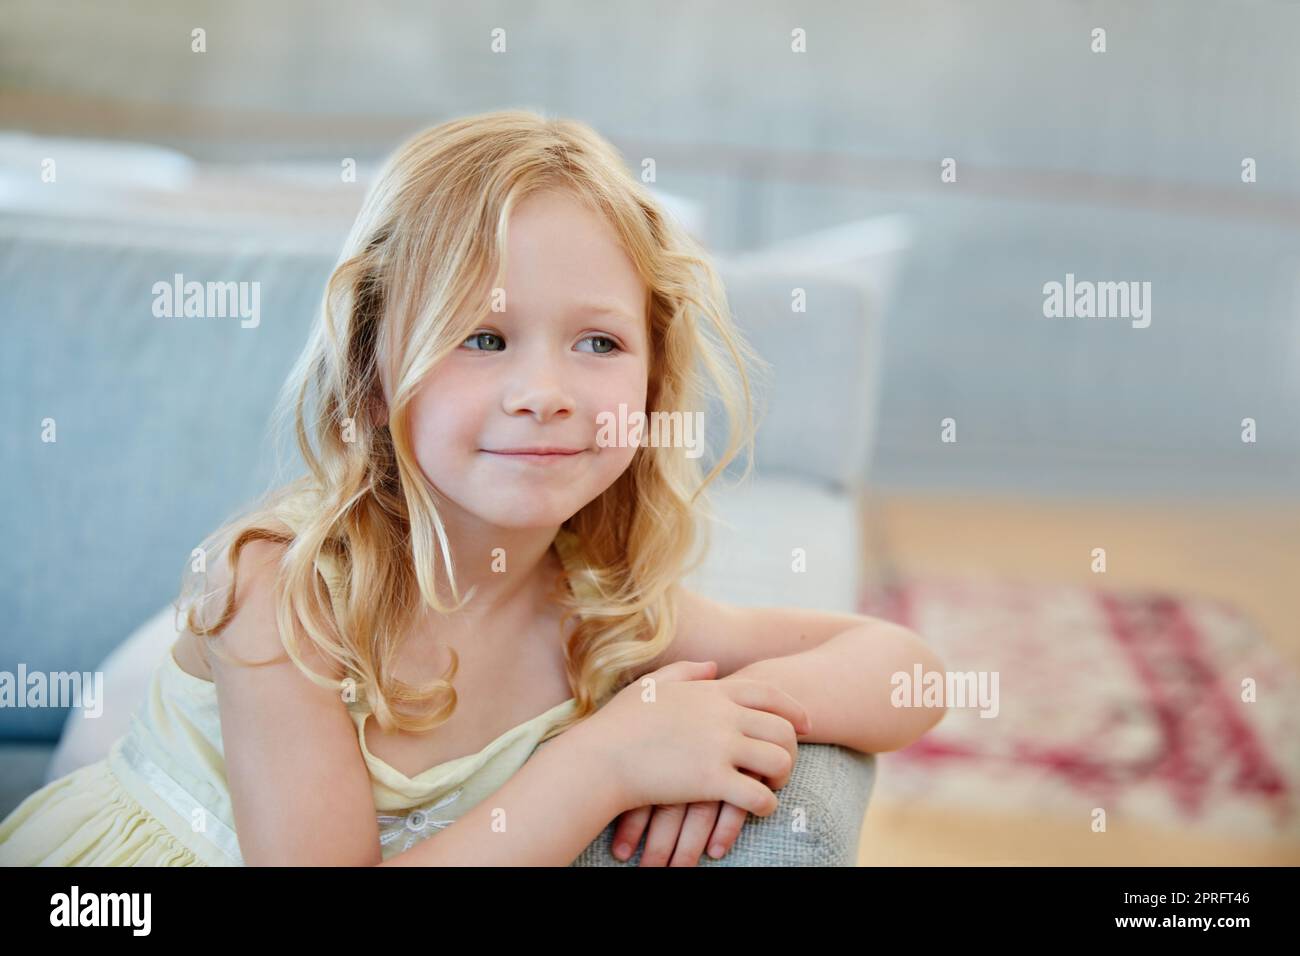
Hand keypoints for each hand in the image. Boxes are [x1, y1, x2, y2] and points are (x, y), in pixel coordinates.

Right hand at [606, 663, 808, 865]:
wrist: (599, 758)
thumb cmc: (620, 724)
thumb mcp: (653, 686)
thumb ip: (687, 671)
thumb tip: (714, 667)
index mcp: (711, 691)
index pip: (769, 692)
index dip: (794, 708)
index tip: (807, 723)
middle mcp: (723, 715)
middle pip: (783, 728)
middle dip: (792, 748)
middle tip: (783, 765)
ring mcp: (719, 746)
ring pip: (780, 760)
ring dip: (783, 777)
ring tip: (770, 787)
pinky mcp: (712, 780)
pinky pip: (759, 795)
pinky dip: (766, 805)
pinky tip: (757, 808)